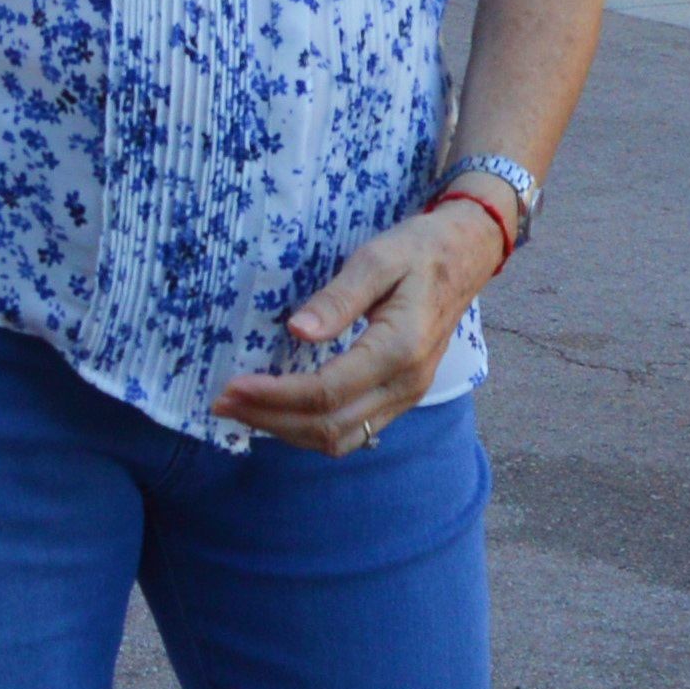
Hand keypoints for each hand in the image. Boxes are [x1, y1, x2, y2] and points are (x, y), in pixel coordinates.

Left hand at [211, 198, 507, 453]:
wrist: (466, 255)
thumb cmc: (419, 250)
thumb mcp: (377, 258)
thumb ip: (338, 297)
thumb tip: (297, 332)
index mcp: (399, 348)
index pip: (326, 392)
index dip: (274, 395)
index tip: (233, 385)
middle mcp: (406, 384)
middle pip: (328, 426)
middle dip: (270, 419)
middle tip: (223, 402)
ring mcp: (407, 396)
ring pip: (340, 438)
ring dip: (287, 432)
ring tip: (243, 411)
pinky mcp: (402, 397)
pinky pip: (354, 432)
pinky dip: (312, 430)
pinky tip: (281, 412)